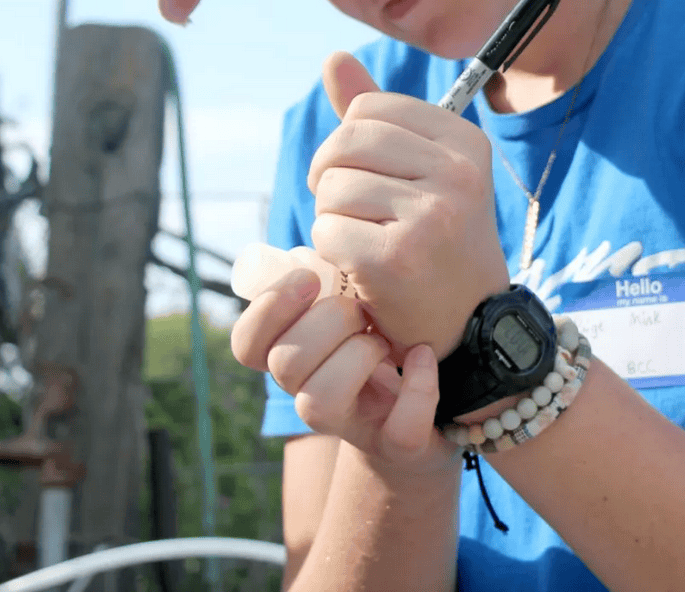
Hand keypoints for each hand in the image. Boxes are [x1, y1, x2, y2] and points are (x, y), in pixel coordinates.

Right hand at [229, 266, 458, 474]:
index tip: (309, 278)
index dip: (267, 310)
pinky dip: (417, 388)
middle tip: (360, 307)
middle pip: (284, 364)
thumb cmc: (385, 338)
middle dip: (327, 321)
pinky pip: (399, 429)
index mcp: (294, 358)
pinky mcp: (397, 444)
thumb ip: (327, 278)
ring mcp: (352, 425)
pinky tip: (422, 355)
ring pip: (319, 403)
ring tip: (385, 335)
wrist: (439, 406)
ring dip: (357, 355)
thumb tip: (315, 239)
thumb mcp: (349, 305)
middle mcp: (310, 395)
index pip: (246, 345)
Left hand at [307, 52, 510, 355]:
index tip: (363, 174)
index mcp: (465, 142)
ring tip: (363, 238)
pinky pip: (327, 230)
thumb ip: (379, 117)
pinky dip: (330, 250)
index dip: (347, 141)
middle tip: (348, 208)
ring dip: (331, 216)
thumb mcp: (424, 170)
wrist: (469, 322)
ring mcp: (430, 215)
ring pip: (333, 187)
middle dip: (330, 175)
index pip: (369, 108)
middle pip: (345, 141)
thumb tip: (333, 59)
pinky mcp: (397, 258)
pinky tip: (360, 265)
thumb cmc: (438, 239)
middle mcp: (457, 174)